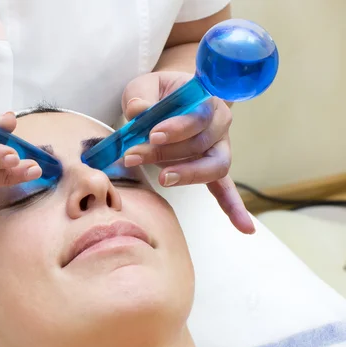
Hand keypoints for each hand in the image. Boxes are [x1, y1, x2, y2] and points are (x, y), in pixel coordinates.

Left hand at [122, 71, 254, 234]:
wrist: (174, 97)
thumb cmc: (159, 93)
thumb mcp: (146, 86)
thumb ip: (141, 96)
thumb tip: (137, 111)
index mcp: (207, 99)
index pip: (199, 115)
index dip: (178, 127)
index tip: (152, 135)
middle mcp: (219, 124)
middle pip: (200, 144)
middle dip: (166, 153)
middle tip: (133, 155)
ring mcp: (218, 148)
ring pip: (211, 166)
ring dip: (185, 175)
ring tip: (161, 178)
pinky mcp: (212, 168)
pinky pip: (226, 189)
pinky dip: (234, 207)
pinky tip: (245, 229)